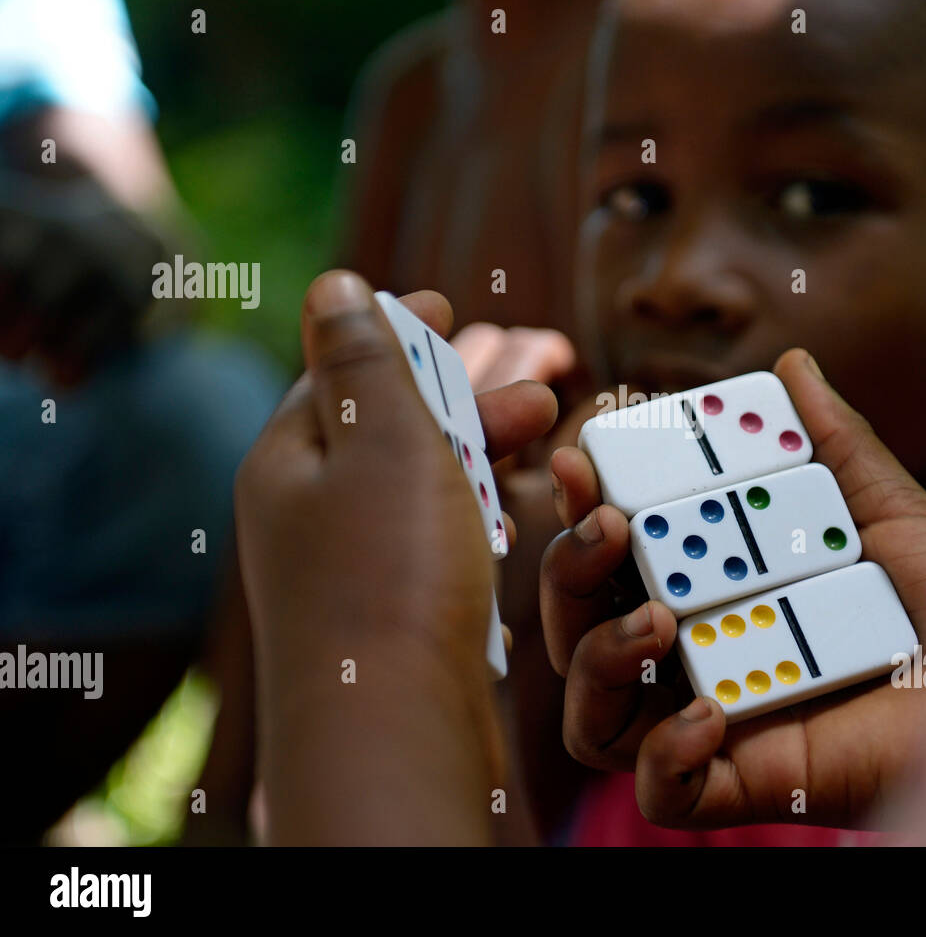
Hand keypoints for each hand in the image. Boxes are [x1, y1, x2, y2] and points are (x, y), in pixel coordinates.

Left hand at [234, 271, 555, 842]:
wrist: (393, 728)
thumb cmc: (391, 576)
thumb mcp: (383, 440)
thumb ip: (365, 359)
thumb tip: (331, 286)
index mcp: (290, 461)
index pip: (342, 371)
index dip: (398, 332)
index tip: (449, 305)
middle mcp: (308, 514)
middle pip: (392, 427)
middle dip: (467, 393)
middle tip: (545, 379)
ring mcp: (347, 570)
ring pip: (420, 485)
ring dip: (482, 449)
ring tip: (546, 431)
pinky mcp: (390, 617)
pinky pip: (433, 541)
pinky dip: (475, 512)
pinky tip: (512, 517)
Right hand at [540, 349, 925, 828]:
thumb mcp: (890, 515)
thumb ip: (835, 445)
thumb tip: (794, 364)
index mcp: (715, 587)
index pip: (618, 549)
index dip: (584, 503)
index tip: (583, 454)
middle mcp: (696, 654)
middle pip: (579, 625)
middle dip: (567, 568)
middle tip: (605, 523)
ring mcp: (711, 723)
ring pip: (591, 713)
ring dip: (597, 656)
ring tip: (654, 620)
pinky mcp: (740, 786)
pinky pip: (658, 790)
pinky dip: (662, 756)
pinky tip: (708, 714)